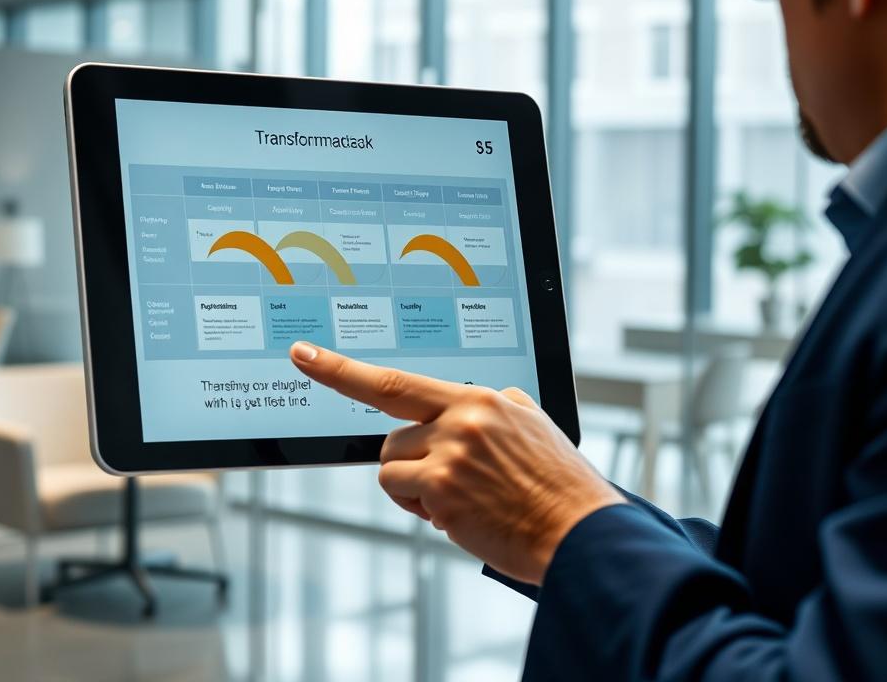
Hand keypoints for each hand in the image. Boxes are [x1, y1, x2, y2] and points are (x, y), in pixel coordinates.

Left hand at [289, 342, 624, 584]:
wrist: (581, 532)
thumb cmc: (558, 485)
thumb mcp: (532, 426)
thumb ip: (494, 406)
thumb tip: (470, 401)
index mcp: (479, 399)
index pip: (395, 380)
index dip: (342, 369)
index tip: (304, 355)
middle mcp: (459, 421)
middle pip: (391, 435)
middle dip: (410, 459)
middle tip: (449, 477)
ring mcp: (448, 456)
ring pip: (391, 467)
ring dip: (415, 487)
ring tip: (462, 497)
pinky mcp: (442, 493)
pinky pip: (403, 494)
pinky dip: (422, 507)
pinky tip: (461, 514)